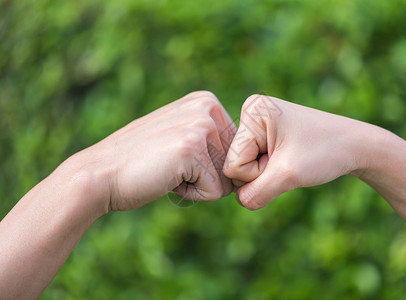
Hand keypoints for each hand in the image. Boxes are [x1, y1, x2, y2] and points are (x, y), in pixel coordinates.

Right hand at [75, 91, 236, 211]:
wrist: (101, 174)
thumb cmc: (141, 162)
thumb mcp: (178, 134)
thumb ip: (209, 136)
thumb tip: (245, 160)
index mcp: (206, 101)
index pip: (237, 150)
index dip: (209, 166)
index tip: (178, 157)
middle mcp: (207, 107)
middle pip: (235, 164)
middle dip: (206, 176)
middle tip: (171, 165)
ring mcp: (200, 125)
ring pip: (227, 180)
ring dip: (199, 185)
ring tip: (168, 170)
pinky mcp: (192, 149)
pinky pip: (215, 191)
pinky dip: (192, 195)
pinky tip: (167, 178)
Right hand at [223, 94, 373, 209]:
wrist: (355, 145)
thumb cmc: (326, 153)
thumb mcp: (288, 176)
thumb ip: (255, 194)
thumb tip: (240, 201)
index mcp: (252, 111)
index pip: (232, 164)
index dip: (258, 174)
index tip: (287, 159)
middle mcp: (250, 112)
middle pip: (235, 164)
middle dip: (262, 173)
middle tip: (290, 160)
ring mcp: (257, 123)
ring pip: (243, 167)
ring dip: (267, 174)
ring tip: (291, 159)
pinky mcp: (264, 133)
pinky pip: (252, 163)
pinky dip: (270, 170)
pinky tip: (288, 159)